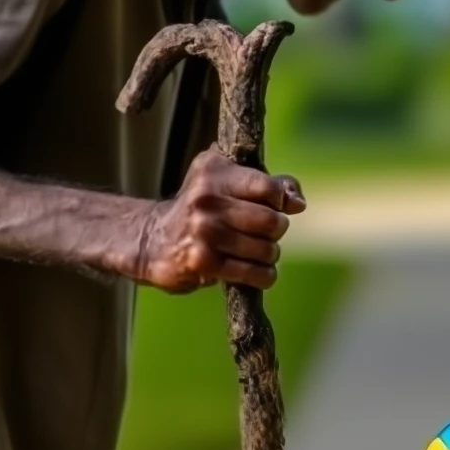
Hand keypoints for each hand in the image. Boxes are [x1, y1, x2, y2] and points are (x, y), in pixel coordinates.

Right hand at [134, 144, 305, 292]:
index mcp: (215, 173)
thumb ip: (268, 184)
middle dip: (276, 230)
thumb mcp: (226, 181)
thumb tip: (298, 202)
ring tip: (258, 251)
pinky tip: (258, 271)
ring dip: (270, 254)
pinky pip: (253, 273)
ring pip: (266, 249)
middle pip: (271, 221)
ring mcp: (204, 232)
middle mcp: (207, 200)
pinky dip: (264, 275)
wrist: (151, 238)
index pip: (268, 188)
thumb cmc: (201, 207)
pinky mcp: (203, 262)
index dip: (280, 202)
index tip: (272, 207)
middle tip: (266, 232)